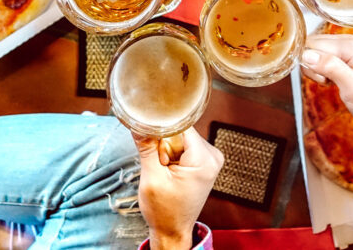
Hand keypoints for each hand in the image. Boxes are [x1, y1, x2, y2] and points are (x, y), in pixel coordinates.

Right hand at [134, 128, 223, 249]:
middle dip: (165, 145)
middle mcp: (213, 156)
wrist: (172, 230)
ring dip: (169, 150)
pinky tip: (172, 171)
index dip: (162, 133)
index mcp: (204, 160)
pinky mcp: (206, 161)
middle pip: (182, 132)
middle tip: (161, 167)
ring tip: (167, 172)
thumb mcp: (152, 178)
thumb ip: (147, 147)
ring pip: (182, 138)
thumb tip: (138, 122)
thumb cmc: (164, 212)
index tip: (152, 146)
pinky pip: (185, 146)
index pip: (180, 126)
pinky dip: (174, 155)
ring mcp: (212, 158)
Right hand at [300, 34, 352, 134]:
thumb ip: (330, 67)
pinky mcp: (339, 59)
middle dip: (311, 67)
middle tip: (328, 82)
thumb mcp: (352, 87)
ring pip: (311, 55)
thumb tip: (306, 54)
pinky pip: (317, 61)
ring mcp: (342, 50)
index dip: (309, 63)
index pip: (310, 43)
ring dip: (315, 72)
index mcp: (347, 44)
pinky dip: (319, 74)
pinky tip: (331, 82)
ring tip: (331, 83)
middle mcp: (344, 42)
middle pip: (309, 47)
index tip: (323, 78)